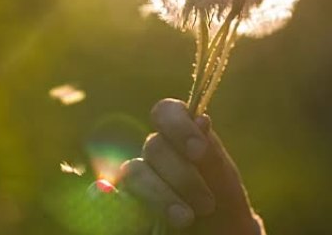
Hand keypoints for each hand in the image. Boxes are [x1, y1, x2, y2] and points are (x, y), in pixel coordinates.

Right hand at [120, 99, 263, 233]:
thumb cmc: (222, 208)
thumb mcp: (223, 184)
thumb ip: (211, 156)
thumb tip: (201, 119)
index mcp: (180, 137)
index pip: (166, 112)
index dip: (178, 126)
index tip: (198, 151)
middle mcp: (156, 155)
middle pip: (154, 147)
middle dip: (182, 175)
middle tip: (207, 204)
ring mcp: (140, 180)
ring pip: (135, 172)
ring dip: (160, 195)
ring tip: (185, 219)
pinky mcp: (127, 205)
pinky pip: (110, 197)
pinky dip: (108, 198)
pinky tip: (115, 203)